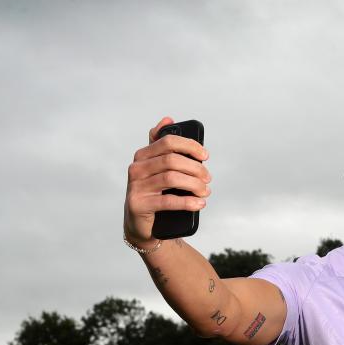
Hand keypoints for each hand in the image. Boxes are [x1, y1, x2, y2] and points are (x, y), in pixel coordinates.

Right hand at [124, 117, 211, 245]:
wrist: (141, 226)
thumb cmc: (154, 194)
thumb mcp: (157, 169)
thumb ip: (161, 146)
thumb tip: (168, 119)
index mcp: (142, 156)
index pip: (167, 142)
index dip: (189, 146)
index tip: (205, 156)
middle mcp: (136, 169)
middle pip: (171, 160)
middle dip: (195, 168)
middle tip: (208, 178)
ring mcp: (136, 187)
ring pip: (171, 178)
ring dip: (194, 184)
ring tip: (205, 191)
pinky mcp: (139, 205)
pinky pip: (168, 201)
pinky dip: (188, 202)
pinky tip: (199, 203)